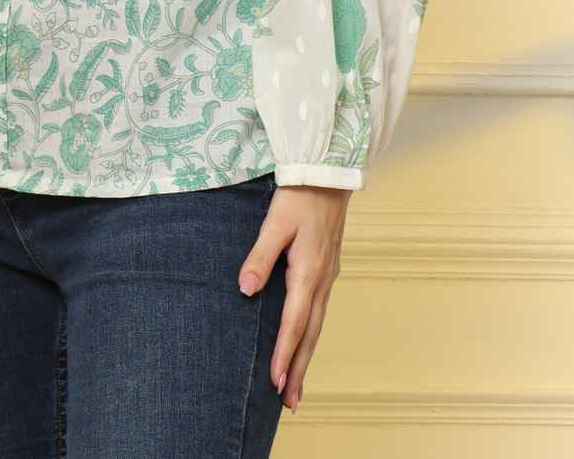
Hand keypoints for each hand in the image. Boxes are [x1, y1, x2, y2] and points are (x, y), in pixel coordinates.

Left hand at [237, 184, 351, 411]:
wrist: (328, 172)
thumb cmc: (300, 194)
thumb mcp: (275, 222)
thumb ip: (260, 256)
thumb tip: (245, 289)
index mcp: (309, 272)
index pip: (294, 322)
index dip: (283, 353)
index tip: (273, 382)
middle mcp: (323, 280)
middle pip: (310, 334)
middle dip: (298, 368)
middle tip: (289, 402)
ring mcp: (328, 275)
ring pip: (317, 325)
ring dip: (306, 356)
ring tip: (296, 386)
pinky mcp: (327, 269)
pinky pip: (319, 311)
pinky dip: (311, 335)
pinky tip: (304, 343)